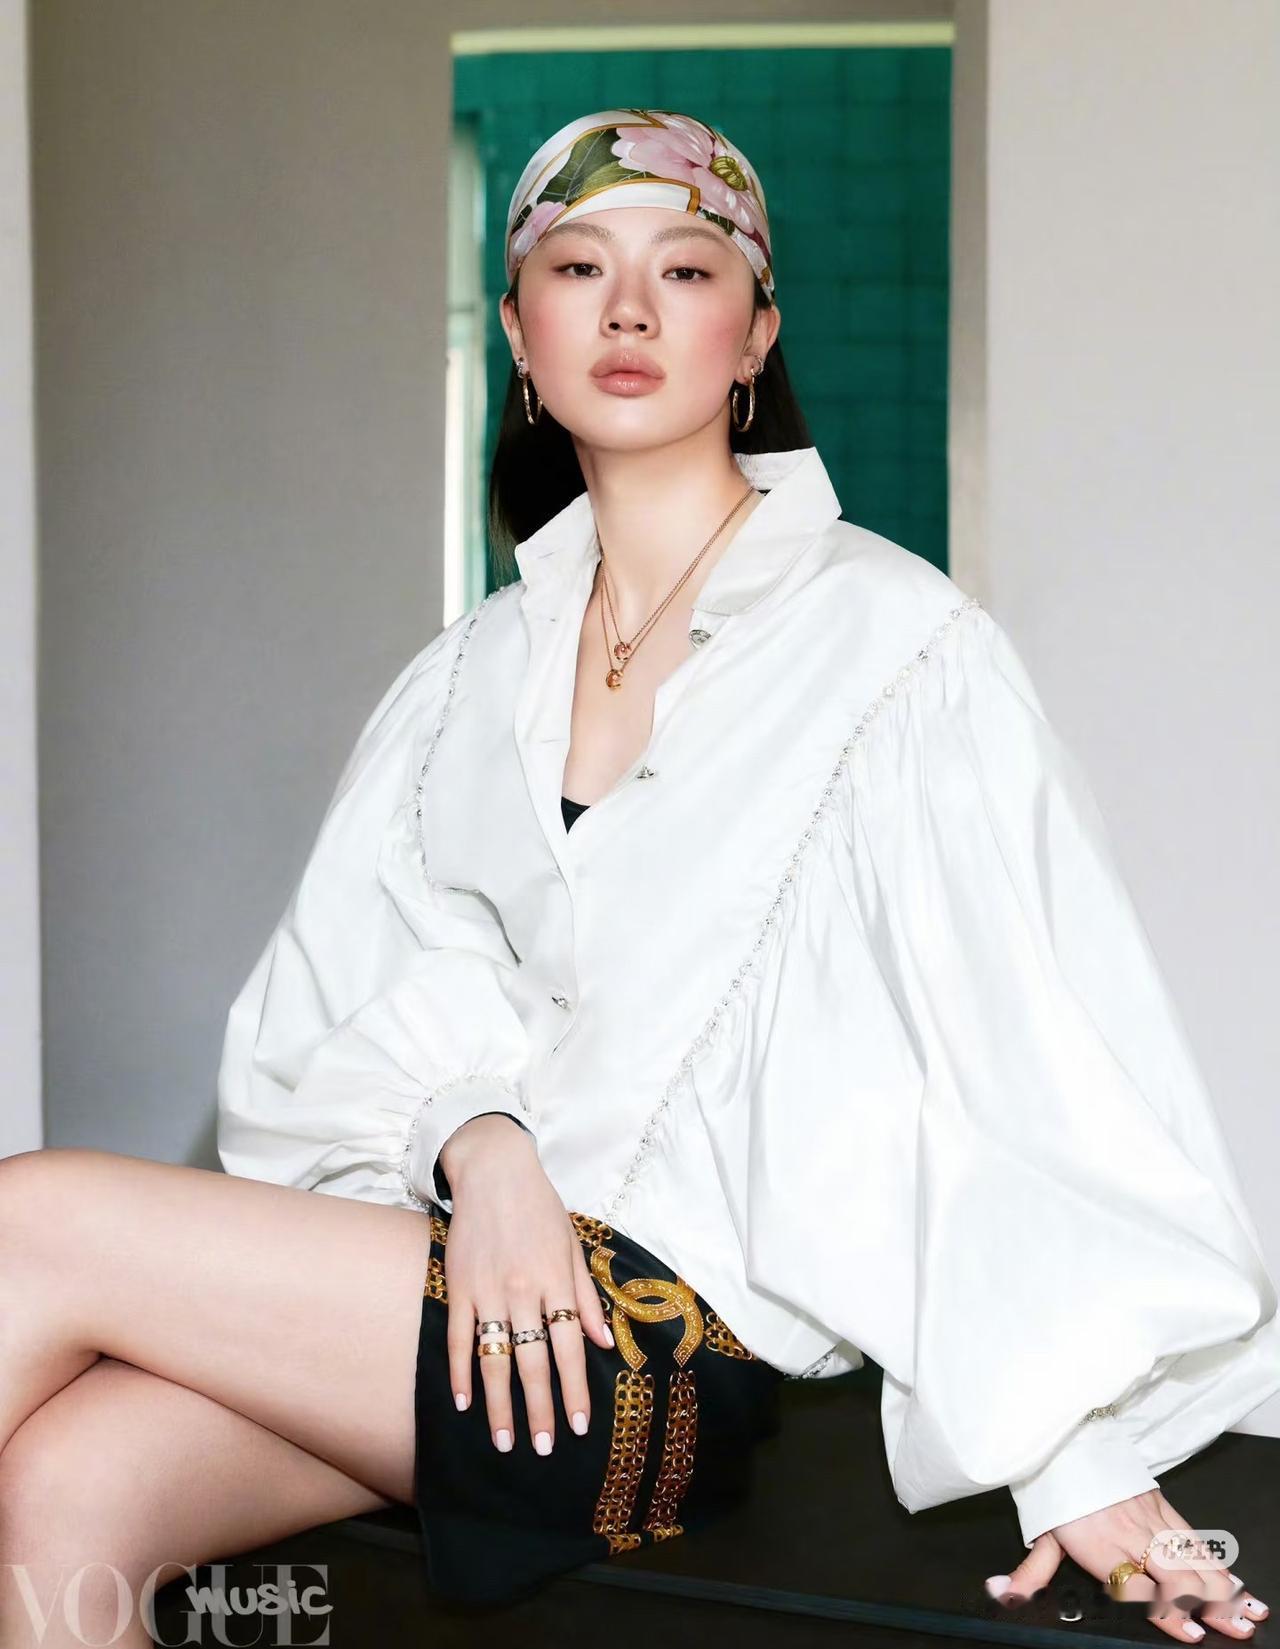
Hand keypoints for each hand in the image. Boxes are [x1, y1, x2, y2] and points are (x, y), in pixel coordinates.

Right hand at [438, 1113, 614, 1454]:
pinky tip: (464, 1402)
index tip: (577, 1427)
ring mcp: (488, 1290)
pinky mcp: (459, 1286)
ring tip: (503, 1441)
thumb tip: (603, 1343)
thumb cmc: (540, 1207)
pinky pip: (459, 1338)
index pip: (569, 1348)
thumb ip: (585, 1296)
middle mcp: (524, 1291)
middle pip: (533, 1362)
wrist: (495, 1171)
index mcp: (556, 1281)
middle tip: (541, 1449)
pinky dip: (460, 1372)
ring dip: (499, 1404)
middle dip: (539, 1409)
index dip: (574, 1390)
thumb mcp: (573, 1246)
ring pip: (494, 1358)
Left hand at [985, 1487, 1269, 1639]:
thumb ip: (1031, 1571)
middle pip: (1173, 1571)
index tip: (1187, 1629)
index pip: (1136, 1584)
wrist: (1066, 1438)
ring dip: (1221, 1587)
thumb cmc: (1055, 1488)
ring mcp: (1150, 1517)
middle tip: (1229, 1629)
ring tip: (1244, 1614)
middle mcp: (1129, 1532)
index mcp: (1099, 1544)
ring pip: (1191, 1556)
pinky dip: (1218, 1563)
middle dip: (1205, 1603)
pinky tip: (1236, 1584)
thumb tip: (1004, 1595)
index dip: (1163, 1609)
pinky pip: (1194, 1538)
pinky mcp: (1163, 1505)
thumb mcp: (1040, 1531)